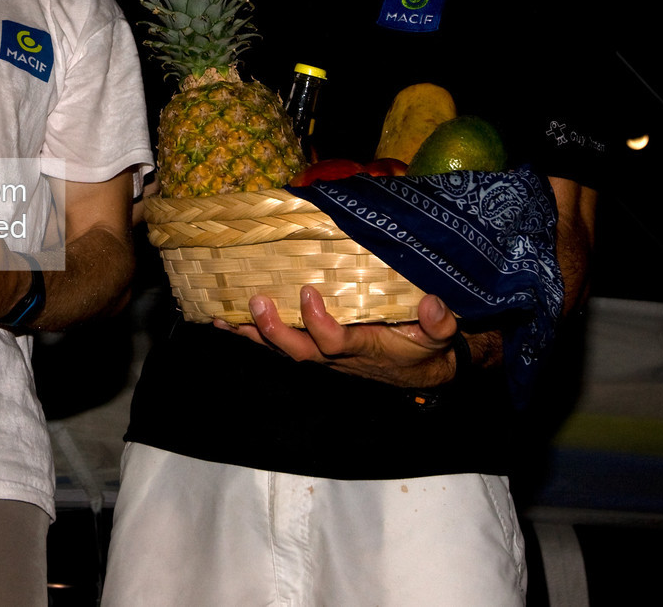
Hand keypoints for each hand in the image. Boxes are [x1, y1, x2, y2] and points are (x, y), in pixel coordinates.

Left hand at [218, 288, 460, 387]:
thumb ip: (438, 322)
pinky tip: (223, 322)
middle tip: (256, 303)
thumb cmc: (424, 347)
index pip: (336, 340)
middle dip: (274, 330)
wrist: (421, 371)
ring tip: (223, 317)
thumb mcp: (439, 336)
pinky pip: (278, 347)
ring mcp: (322, 356)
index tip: (307, 293)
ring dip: (252, 335)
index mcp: (365, 347)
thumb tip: (433, 303)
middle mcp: (337, 356)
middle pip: (299, 351)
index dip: (319, 322)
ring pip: (282, 351)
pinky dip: (250, 336)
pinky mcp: (313, 351)